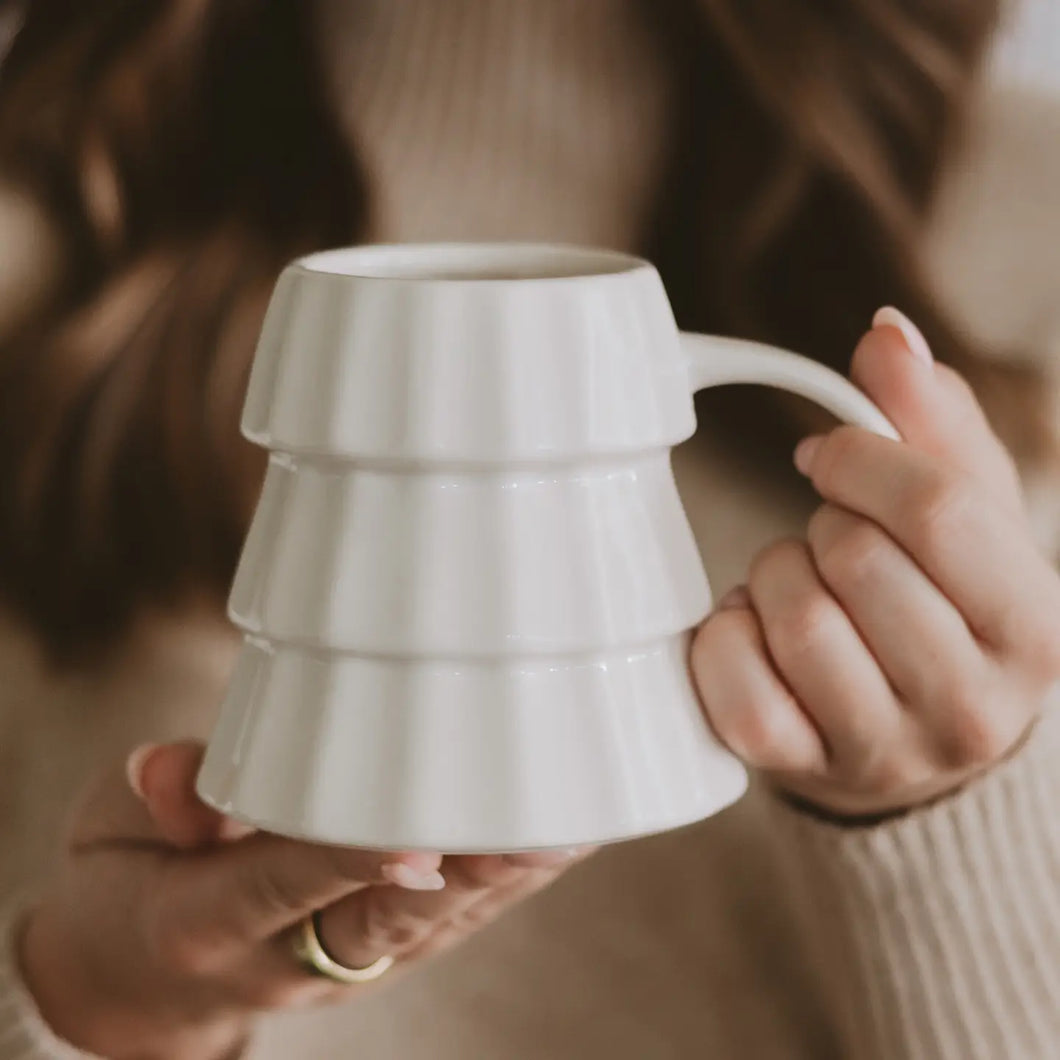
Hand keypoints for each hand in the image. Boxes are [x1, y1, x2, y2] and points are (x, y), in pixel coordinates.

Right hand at [21, 742, 585, 1059]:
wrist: (136, 978)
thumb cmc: (129, 880)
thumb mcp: (110, 832)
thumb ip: (156, 800)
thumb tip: (169, 768)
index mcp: (206, 921)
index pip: (285, 887)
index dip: (351, 864)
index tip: (419, 844)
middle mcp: (285, 955)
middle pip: (384, 925)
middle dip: (464, 880)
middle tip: (533, 835)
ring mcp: (340, 962)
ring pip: (433, 929)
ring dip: (504, 882)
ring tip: (572, 828)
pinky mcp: (377, 952)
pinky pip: (449, 924)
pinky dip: (503, 885)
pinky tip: (559, 842)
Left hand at [691, 310, 1059, 817]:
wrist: (914, 733)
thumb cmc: (942, 606)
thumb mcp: (970, 512)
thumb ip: (933, 418)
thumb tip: (887, 333)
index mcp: (1034, 628)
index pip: (938, 511)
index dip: (864, 459)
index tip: (831, 456)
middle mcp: (971, 706)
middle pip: (854, 557)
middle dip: (822, 522)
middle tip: (829, 537)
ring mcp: (885, 751)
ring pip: (794, 617)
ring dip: (773, 576)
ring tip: (797, 586)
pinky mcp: (801, 769)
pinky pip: (734, 685)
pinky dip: (726, 637)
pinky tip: (756, 633)